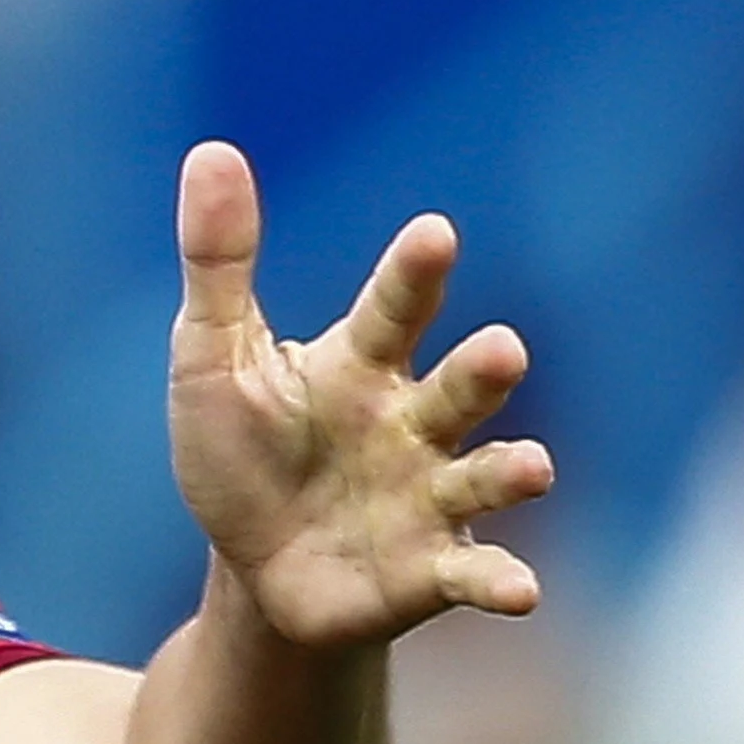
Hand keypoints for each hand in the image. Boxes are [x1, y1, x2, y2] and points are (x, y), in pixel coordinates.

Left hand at [166, 140, 554, 646]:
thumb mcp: (212, 359)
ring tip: (532, 468)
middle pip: (459, 388)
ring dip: (513, 470)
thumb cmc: (242, 452)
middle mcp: (412, 424)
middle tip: (502, 350)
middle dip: (482, 371)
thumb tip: (211, 151)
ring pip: (486, 475)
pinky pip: (476, 572)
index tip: (434, 234)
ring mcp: (430, 496)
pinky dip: (500, 581)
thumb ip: (219, 263)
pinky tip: (521, 592)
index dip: (415, 274)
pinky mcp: (431, 570)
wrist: (255, 569)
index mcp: (361, 366)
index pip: (394, 309)